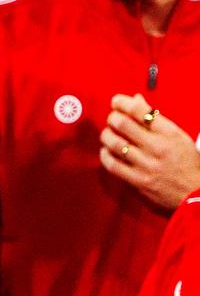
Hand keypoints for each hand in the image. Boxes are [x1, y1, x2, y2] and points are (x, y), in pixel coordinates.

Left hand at [101, 94, 199, 211]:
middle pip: (123, 124)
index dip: (123, 103)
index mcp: (171, 133)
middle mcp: (157, 147)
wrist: (196, 195)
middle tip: (111, 119)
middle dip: (112, 118)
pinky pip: (112, 164)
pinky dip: (105, 155)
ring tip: (108, 134)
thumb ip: (157, 120)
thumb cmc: (189, 165)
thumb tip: (137, 100)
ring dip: (106, 135)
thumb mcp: (179, 138)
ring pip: (114, 143)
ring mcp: (146, 165)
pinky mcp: (137, 181)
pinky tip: (106, 151)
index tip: (116, 101)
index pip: (141, 111)